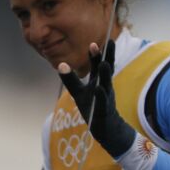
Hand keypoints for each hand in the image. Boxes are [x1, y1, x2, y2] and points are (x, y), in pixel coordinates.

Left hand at [57, 40, 136, 158]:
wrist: (107, 127)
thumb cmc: (92, 106)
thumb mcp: (79, 92)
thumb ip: (71, 79)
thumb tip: (60, 64)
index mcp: (99, 80)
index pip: (98, 64)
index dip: (97, 54)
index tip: (94, 43)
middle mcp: (104, 86)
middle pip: (107, 69)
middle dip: (107, 57)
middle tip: (109, 42)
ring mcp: (106, 98)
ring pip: (106, 84)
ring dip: (105, 74)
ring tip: (104, 64)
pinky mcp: (104, 111)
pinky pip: (102, 102)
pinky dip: (101, 95)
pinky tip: (98, 88)